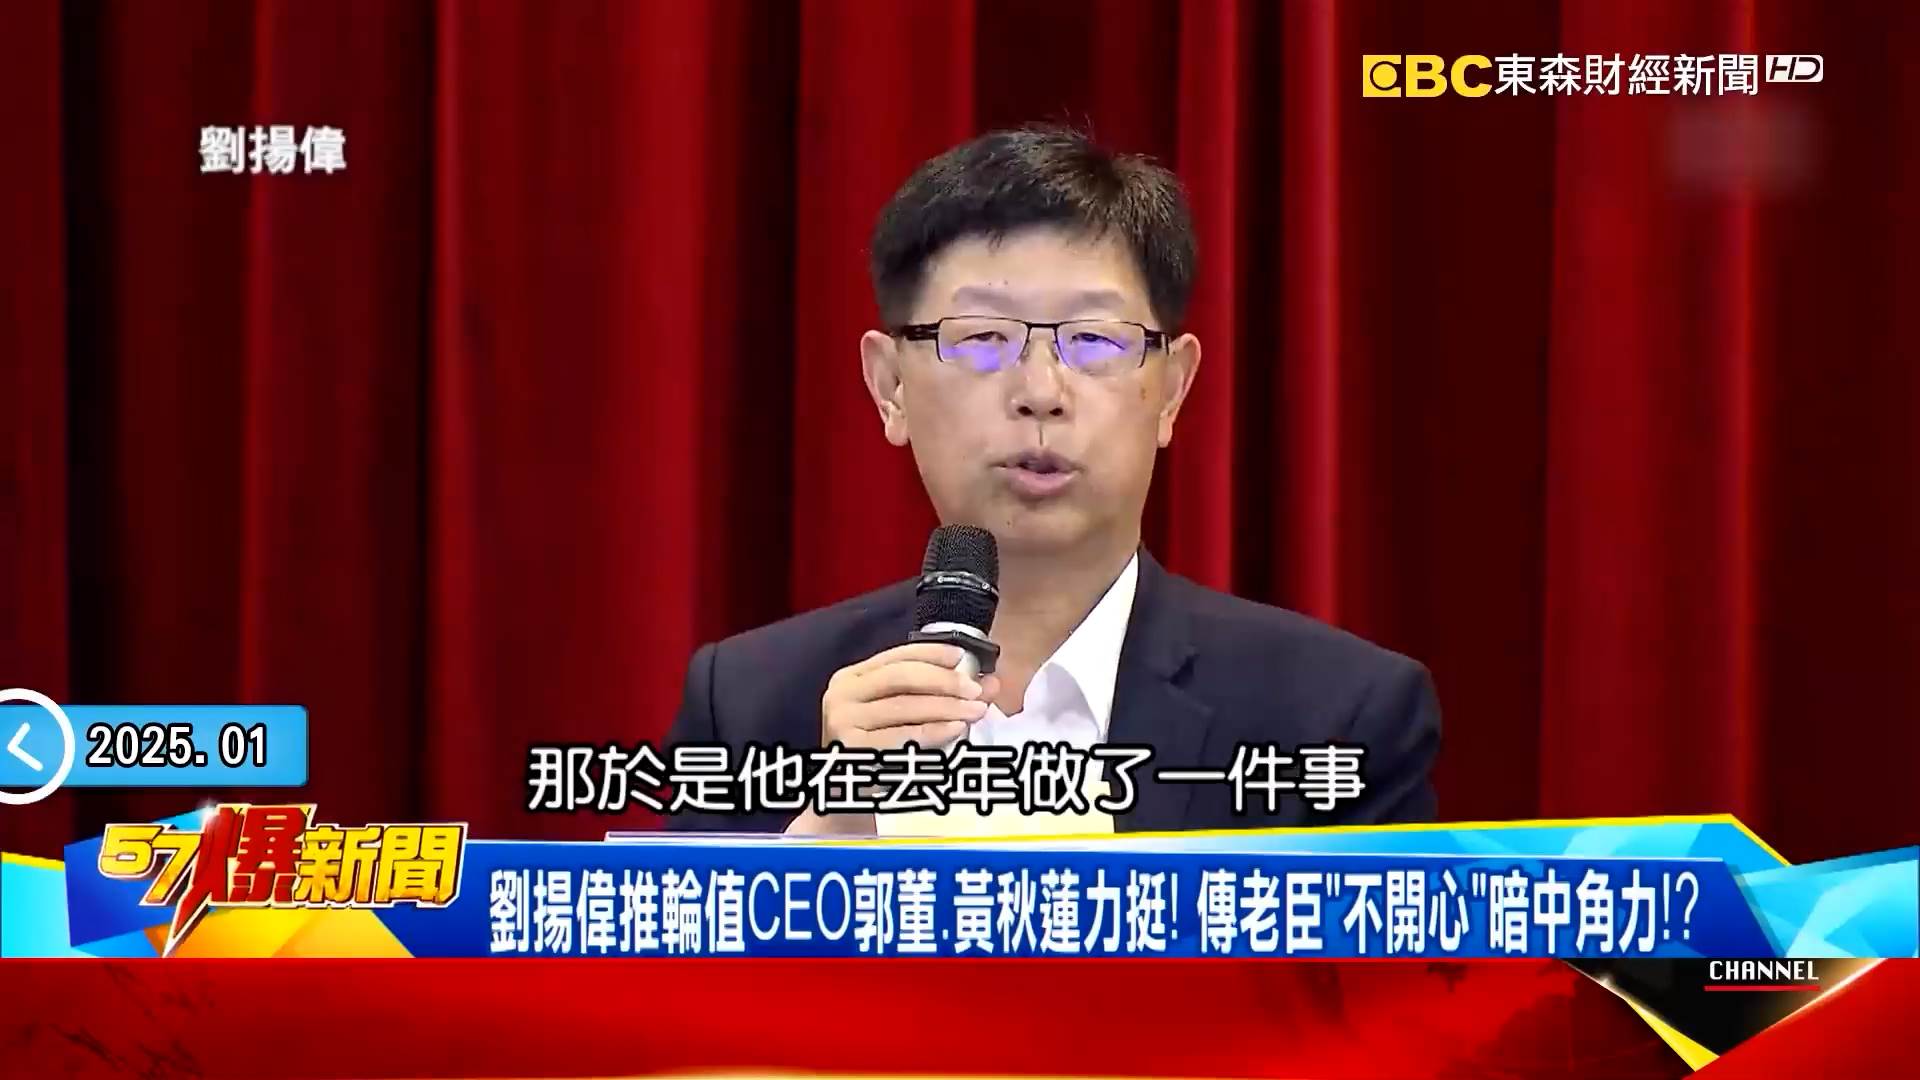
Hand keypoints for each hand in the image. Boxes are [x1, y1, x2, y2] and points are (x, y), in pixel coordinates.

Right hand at [819, 642, 999, 750]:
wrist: (848, 794)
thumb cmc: (881, 750)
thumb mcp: (905, 716)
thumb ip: (941, 695)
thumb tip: (990, 683)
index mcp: (853, 677)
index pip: (897, 655)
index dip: (932, 652)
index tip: (963, 657)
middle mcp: (842, 694)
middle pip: (901, 676)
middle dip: (944, 680)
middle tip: (975, 690)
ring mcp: (843, 721)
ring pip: (904, 705)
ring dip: (946, 706)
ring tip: (975, 710)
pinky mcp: (851, 749)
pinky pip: (903, 735)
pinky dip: (934, 730)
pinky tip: (956, 728)